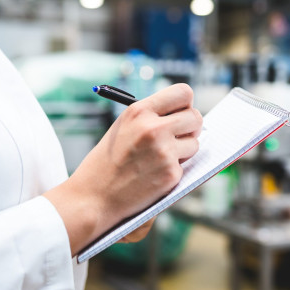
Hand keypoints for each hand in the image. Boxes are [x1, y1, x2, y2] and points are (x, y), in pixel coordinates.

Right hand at [45, 84, 202, 255]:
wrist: (93, 197)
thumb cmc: (107, 162)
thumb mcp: (123, 127)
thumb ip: (151, 117)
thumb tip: (183, 113)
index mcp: (139, 111)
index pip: (183, 93)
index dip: (186, 104)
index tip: (181, 113)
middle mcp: (153, 128)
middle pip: (195, 117)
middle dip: (191, 127)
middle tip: (180, 136)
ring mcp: (164, 151)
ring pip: (195, 143)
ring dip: (184, 150)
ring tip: (160, 158)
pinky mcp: (170, 173)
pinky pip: (186, 166)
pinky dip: (174, 170)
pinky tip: (154, 174)